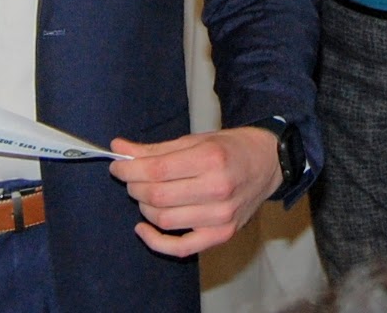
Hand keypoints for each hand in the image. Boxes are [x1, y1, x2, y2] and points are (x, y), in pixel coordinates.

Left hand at [107, 126, 281, 256]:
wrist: (269, 163)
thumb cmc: (232, 148)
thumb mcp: (196, 139)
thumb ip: (157, 149)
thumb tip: (119, 149)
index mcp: (211, 159)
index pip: (156, 170)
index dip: (129, 169)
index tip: (117, 165)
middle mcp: (217, 189)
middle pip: (157, 196)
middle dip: (134, 186)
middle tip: (131, 177)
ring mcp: (221, 216)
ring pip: (164, 220)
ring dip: (144, 207)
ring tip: (145, 194)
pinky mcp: (221, 235)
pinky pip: (180, 247)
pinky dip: (155, 242)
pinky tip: (143, 227)